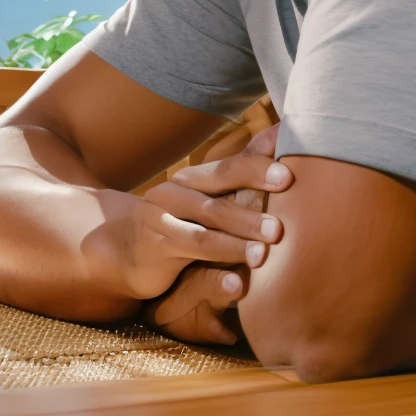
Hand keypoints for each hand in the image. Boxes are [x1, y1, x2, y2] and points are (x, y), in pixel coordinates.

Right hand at [140, 123, 290, 342]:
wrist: (126, 248)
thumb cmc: (181, 222)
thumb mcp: (210, 199)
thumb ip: (243, 170)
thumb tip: (281, 131)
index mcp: (194, 179)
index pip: (229, 168)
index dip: (258, 169)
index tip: (288, 176)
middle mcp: (177, 191)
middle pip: (218, 195)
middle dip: (250, 208)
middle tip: (280, 226)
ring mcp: (163, 218)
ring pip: (206, 229)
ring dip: (236, 242)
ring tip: (264, 255)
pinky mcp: (156, 248)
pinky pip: (189, 260)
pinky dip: (215, 274)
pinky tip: (237, 285)